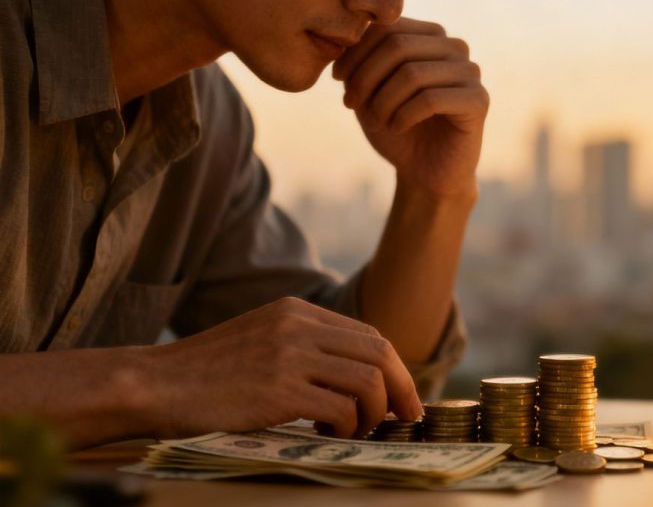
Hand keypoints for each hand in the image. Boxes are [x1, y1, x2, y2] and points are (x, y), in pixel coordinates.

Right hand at [144, 297, 422, 439]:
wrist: (153, 384)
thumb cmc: (205, 373)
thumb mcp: (261, 339)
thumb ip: (305, 346)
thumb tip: (356, 375)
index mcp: (297, 311)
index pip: (369, 335)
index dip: (394, 368)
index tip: (403, 396)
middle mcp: (299, 326)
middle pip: (379, 353)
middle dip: (401, 389)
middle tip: (405, 417)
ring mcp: (289, 355)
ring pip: (367, 381)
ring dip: (373, 412)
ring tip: (356, 430)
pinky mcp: (279, 389)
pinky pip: (340, 409)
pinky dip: (346, 427)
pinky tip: (329, 436)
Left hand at [333, 17, 488, 196]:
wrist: (424, 172)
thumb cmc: (395, 127)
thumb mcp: (368, 90)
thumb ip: (361, 61)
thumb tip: (346, 40)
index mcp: (429, 36)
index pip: (387, 26)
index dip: (355, 52)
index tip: (338, 80)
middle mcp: (453, 47)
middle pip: (398, 45)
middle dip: (366, 77)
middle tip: (351, 103)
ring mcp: (469, 72)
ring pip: (412, 73)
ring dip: (383, 101)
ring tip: (375, 121)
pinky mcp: (478, 100)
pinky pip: (431, 99)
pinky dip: (404, 116)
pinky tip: (396, 127)